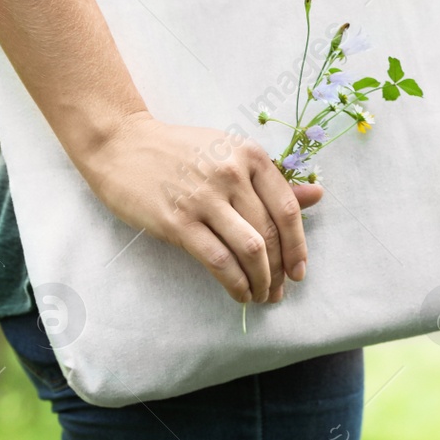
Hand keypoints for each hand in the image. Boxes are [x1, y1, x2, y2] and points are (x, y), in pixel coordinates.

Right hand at [74, 112, 320, 303]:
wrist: (121, 144)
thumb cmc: (180, 151)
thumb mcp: (231, 153)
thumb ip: (273, 179)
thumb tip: (317, 196)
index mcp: (250, 155)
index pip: (288, 209)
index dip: (298, 245)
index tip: (300, 270)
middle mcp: (231, 174)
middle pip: (270, 233)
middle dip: (280, 269)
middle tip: (280, 290)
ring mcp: (203, 198)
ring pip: (249, 249)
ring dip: (261, 281)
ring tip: (262, 296)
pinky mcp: (177, 221)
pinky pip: (218, 260)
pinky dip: (235, 283)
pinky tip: (239, 293)